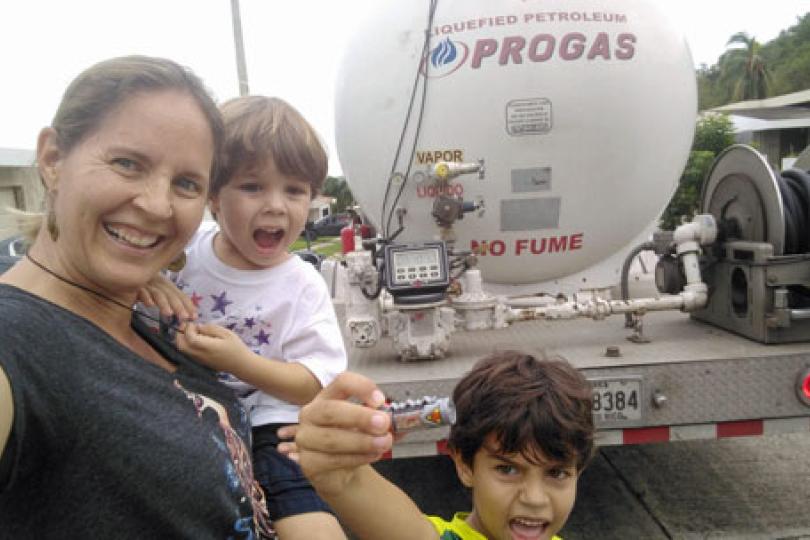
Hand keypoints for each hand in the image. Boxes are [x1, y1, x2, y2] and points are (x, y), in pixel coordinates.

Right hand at [137, 274, 196, 321]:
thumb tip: (180, 312)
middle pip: (171, 295)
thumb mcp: (158, 291)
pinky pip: (141, 290)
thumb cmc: (144, 284)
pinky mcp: (135, 285)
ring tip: (169, 314)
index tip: (194, 316)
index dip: (188, 305)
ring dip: (164, 303)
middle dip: (179, 306)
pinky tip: (149, 304)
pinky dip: (146, 296)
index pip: (180, 295)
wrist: (127, 272)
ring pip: (158, 293)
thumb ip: (168, 299)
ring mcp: (147, 283)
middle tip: (185, 318)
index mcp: (166, 285)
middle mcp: (159, 282)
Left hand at [175, 322, 250, 372]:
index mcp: (207, 346)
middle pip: (180, 345)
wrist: (240, 364)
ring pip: (182, 350)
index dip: (188, 329)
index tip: (194, 323)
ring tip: (193, 333)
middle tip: (188, 327)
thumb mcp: (226, 333)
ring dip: (183, 340)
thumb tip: (198, 327)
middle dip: (180, 334)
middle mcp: (200, 354)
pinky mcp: (200, 362)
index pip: (189, 338)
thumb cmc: (236, 347)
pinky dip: (187, 345)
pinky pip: (187, 353)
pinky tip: (197, 340)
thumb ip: (211, 329)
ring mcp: (199, 360)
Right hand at [278, 372, 392, 494]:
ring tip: (383, 443)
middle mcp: (312, 414)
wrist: (341, 471)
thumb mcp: (368, 425)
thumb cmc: (353, 440)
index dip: (361, 388)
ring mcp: (305, 438)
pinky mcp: (307, 462)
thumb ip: (382, 419)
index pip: (341, 382)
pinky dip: (356, 458)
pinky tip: (372, 455)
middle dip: (360, 417)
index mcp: (328, 397)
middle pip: (331, 410)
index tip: (380, 400)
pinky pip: (332, 460)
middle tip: (383, 424)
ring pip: (331, 438)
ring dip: (362, 441)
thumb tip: (400, 419)